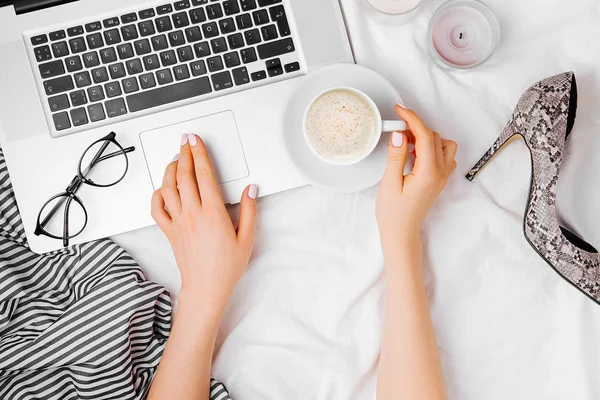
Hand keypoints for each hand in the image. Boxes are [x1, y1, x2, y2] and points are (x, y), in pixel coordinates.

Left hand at [151, 133, 257, 316]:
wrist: (206, 288)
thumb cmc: (226, 267)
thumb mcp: (247, 238)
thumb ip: (250, 211)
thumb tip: (250, 190)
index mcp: (212, 212)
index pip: (203, 174)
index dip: (199, 153)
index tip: (196, 140)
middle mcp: (192, 214)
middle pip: (184, 175)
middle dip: (184, 154)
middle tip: (185, 141)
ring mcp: (178, 222)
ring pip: (168, 188)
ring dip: (170, 169)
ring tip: (175, 159)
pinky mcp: (170, 232)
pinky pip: (157, 209)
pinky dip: (157, 195)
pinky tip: (162, 188)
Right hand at [376, 105, 456, 255]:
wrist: (401, 234)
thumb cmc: (393, 214)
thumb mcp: (389, 183)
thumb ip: (396, 157)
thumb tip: (400, 134)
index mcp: (428, 173)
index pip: (425, 136)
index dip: (412, 119)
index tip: (399, 110)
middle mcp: (440, 173)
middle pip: (435, 137)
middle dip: (416, 128)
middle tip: (397, 130)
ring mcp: (442, 177)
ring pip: (443, 145)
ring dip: (426, 138)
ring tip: (406, 144)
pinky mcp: (439, 180)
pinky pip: (443, 156)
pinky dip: (431, 148)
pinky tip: (415, 155)